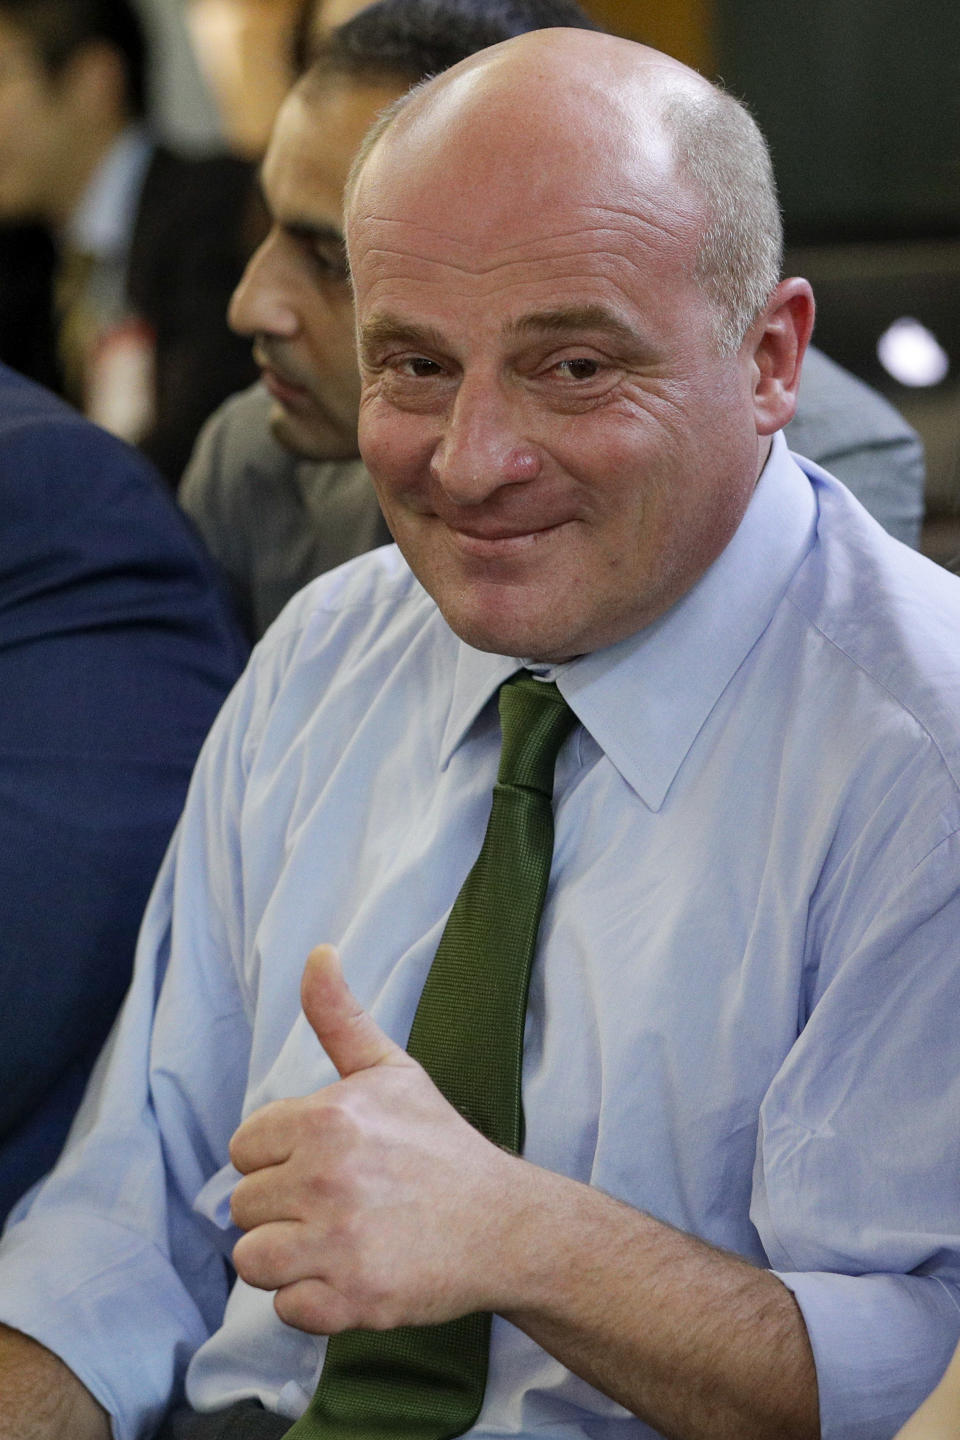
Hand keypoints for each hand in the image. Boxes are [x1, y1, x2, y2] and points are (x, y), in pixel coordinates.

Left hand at [229, 945, 525, 1334]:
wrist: (505, 1223)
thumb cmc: (439, 1145)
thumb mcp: (391, 1071)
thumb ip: (340, 1016)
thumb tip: (316, 952)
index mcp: (328, 1118)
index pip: (244, 1149)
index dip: (279, 1158)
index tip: (325, 1164)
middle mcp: (326, 1177)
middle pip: (242, 1206)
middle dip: (283, 1208)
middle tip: (339, 1205)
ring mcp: (337, 1242)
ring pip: (253, 1260)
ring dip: (288, 1259)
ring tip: (338, 1242)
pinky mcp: (350, 1299)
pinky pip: (286, 1310)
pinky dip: (314, 1302)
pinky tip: (354, 1276)